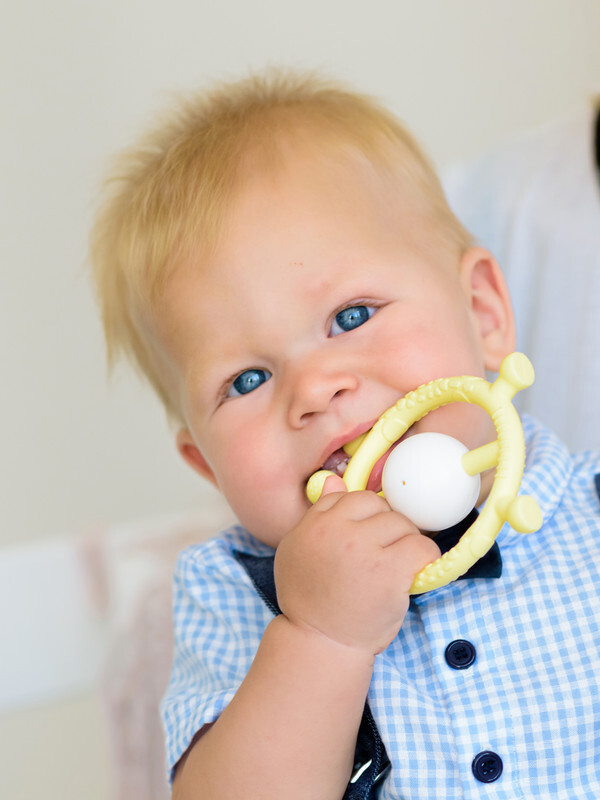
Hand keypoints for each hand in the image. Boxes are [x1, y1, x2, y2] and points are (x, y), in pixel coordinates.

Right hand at [274, 478, 440, 655]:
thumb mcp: (299, 552)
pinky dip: (426, 557)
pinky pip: (422, 547)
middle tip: (384, 553)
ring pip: (402, 524)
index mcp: (314, 524)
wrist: (320, 643)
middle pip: (379, 506)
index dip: (363, 517)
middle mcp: (337, 531)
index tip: (368, 536)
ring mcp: (364, 549)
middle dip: (386, 527)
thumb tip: (333, 481)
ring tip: (397, 566)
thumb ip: (317, 517)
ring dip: (406, 542)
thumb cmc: (311, 601)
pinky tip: (415, 571)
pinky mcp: (389, 571)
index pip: (348, 496)